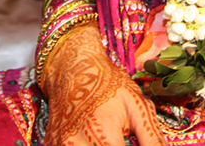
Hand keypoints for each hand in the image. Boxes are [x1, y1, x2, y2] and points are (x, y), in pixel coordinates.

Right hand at [43, 23, 166, 145]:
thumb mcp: (138, 106)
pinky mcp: (52, 145)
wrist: (71, 67)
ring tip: (112, 139)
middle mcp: (75, 143)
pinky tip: (97, 140)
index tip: (135, 145)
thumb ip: (152, 140)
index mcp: (101, 132)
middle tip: (126, 140)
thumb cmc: (108, 83)